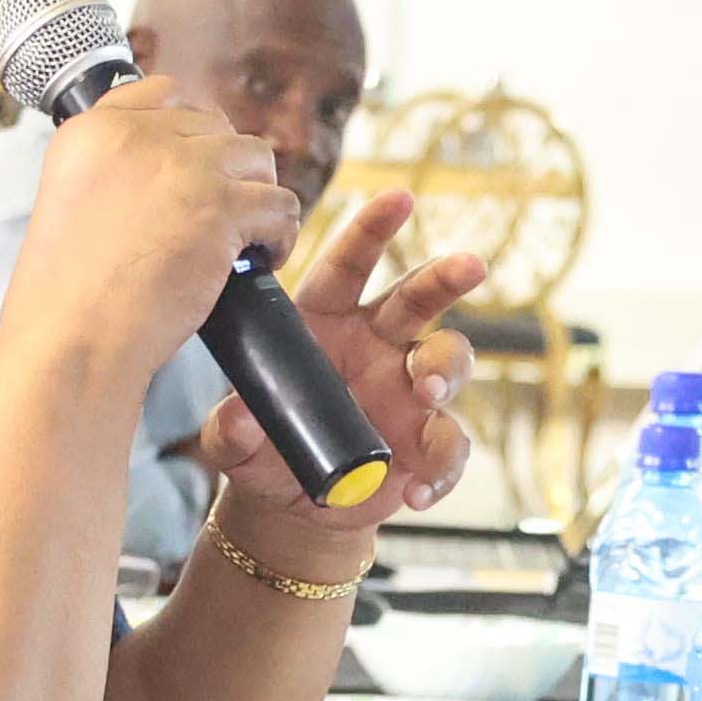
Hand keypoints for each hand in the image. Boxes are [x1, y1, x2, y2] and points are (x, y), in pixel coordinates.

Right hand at [12, 77, 294, 374]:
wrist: (71, 341)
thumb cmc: (67, 297)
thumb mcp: (70, 206)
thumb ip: (114, 172)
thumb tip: (173, 167)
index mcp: (91, 131)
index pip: (162, 93)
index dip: (191, 132)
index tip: (198, 169)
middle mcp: (136, 136)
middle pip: (215, 127)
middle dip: (226, 170)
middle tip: (221, 216)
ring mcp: (182, 167)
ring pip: (256, 158)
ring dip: (256, 196)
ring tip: (245, 239)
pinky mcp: (220, 207)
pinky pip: (280, 204)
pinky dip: (279, 235)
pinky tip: (260, 260)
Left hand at [190, 190, 483, 572]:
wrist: (291, 504)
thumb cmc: (262, 449)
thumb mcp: (233, 441)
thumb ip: (232, 429)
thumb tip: (238, 420)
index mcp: (327, 320)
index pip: (351, 265)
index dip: (374, 229)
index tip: (399, 197)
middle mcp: (377, 344)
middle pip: (420, 298)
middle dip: (446, 278)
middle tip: (469, 266)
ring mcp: (408, 390)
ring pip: (449, 358)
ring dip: (446, 367)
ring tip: (427, 391)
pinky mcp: (426, 442)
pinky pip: (450, 444)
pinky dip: (441, 464)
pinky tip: (416, 489)